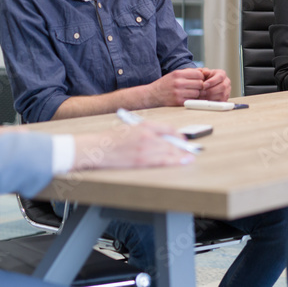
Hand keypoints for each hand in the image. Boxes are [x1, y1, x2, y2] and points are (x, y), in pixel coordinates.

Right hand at [72, 122, 194, 170]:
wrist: (97, 149)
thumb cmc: (111, 139)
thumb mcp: (131, 128)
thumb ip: (147, 131)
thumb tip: (163, 137)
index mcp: (144, 125)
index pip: (168, 128)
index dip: (178, 134)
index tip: (183, 138)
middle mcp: (147, 135)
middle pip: (171, 141)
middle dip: (182, 146)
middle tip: (190, 150)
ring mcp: (144, 149)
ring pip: (169, 151)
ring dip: (181, 155)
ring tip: (189, 157)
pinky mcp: (141, 161)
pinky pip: (162, 161)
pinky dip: (174, 161)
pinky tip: (182, 162)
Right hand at [146, 68, 205, 106]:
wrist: (152, 94)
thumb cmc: (165, 83)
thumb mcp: (174, 74)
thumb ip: (188, 72)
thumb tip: (202, 71)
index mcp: (178, 74)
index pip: (198, 74)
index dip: (201, 77)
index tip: (199, 80)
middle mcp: (178, 82)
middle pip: (200, 84)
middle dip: (200, 86)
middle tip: (196, 87)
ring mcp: (178, 93)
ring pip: (197, 93)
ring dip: (197, 94)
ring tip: (191, 92)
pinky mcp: (178, 102)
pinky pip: (192, 100)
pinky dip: (192, 100)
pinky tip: (188, 97)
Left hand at [199, 68, 230, 100]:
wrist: (209, 85)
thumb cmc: (207, 78)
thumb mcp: (205, 73)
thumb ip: (204, 72)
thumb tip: (204, 72)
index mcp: (222, 74)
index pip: (220, 77)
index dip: (212, 81)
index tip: (204, 85)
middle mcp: (227, 82)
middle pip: (222, 87)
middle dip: (211, 90)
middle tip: (202, 92)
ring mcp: (227, 91)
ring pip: (222, 95)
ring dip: (211, 97)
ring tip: (202, 97)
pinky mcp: (226, 98)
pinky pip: (221, 101)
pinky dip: (213, 102)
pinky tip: (206, 100)